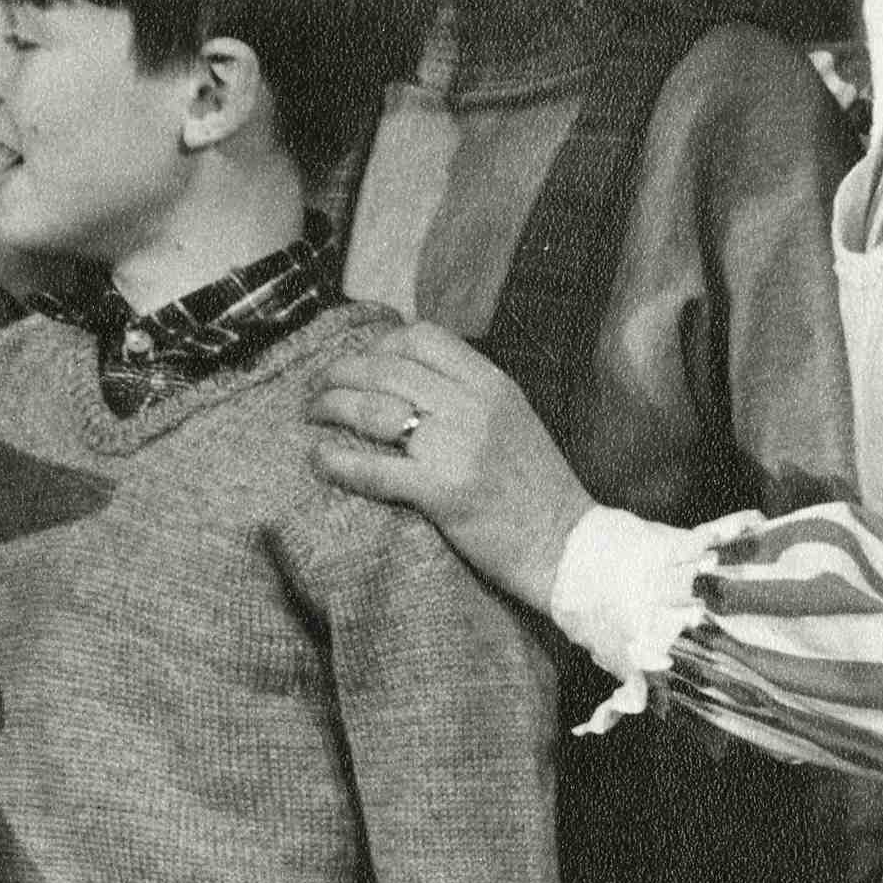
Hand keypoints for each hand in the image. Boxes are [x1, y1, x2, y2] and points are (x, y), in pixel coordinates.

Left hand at [305, 319, 595, 605]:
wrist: (569, 544)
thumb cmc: (536, 487)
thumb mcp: (512, 419)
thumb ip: (468, 394)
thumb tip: (411, 376)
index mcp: (492, 383)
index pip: (423, 338)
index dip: (379, 345)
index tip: (359, 363)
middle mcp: (473, 406)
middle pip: (386, 369)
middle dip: (340, 374)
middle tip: (319, 390)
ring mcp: (457, 447)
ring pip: (373, 409)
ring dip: (331, 408)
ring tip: (313, 416)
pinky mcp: (443, 492)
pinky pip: (374, 469)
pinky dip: (337, 461)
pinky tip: (318, 459)